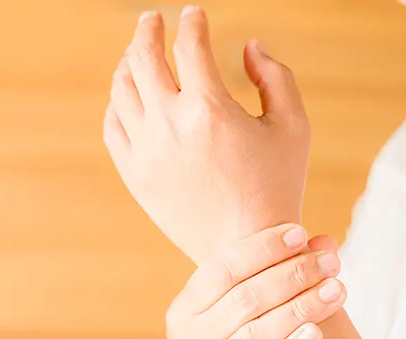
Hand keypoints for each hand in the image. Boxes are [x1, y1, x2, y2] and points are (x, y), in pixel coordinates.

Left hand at [104, 6, 310, 263]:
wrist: (245, 250)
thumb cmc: (277, 186)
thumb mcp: (293, 126)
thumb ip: (275, 76)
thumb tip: (248, 46)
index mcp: (209, 109)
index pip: (190, 46)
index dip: (192, 22)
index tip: (194, 14)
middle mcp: (169, 125)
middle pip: (143, 58)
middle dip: (148, 30)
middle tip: (152, 20)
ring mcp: (145, 151)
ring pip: (121, 90)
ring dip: (128, 63)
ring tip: (136, 54)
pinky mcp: (133, 174)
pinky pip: (112, 126)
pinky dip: (117, 104)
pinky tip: (128, 96)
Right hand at [165, 224, 344, 338]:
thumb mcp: (223, 311)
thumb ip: (263, 276)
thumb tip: (325, 241)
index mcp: (184, 308)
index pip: (222, 269)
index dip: (262, 249)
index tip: (299, 233)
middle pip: (246, 299)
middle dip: (293, 275)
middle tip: (331, 262)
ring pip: (259, 334)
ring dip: (302, 308)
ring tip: (337, 290)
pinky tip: (317, 332)